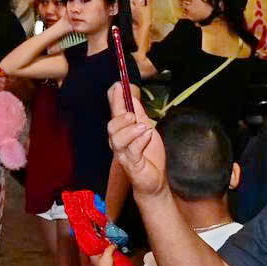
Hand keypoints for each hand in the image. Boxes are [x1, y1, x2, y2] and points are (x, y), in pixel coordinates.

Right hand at [106, 80, 168, 201]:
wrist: (154, 180)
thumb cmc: (149, 155)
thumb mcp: (147, 128)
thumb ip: (138, 114)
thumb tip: (130, 96)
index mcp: (122, 131)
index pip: (115, 112)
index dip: (115, 99)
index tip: (118, 85)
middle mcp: (118, 141)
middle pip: (112, 126)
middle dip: (120, 117)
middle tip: (132, 115)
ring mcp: (123, 153)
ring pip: (117, 139)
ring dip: (131, 130)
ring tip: (144, 128)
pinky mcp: (131, 164)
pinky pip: (131, 150)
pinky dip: (139, 140)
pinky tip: (147, 136)